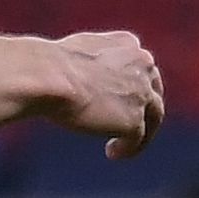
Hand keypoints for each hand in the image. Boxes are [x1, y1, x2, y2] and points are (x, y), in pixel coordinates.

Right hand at [46, 31, 163, 159]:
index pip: (141, 64)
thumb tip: (79, 75)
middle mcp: (142, 66)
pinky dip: (127, 148)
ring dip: (140, 132)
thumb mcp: (74, 50)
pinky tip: (112, 153)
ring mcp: (141, 93)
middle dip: (143, 106)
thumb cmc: (46, 63)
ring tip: (119, 143)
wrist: (44, 76)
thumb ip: (90, 59)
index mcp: (127, 44)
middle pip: (152, 90)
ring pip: (153, 116)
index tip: (122, 92)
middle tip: (127, 120)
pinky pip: (138, 139)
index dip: (133, 81)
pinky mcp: (134, 120)